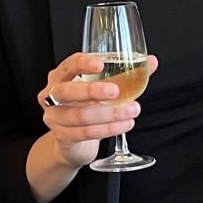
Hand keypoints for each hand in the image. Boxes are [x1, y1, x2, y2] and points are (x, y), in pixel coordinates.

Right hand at [36, 51, 158, 170]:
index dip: (83, 64)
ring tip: (132, 110)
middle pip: (67, 91)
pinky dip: (108, 129)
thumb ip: (126, 73)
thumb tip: (151, 61)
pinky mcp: (62, 136)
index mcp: (60, 76)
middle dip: (93, 90)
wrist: (71, 141)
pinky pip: (85, 133)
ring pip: (80, 115)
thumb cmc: (87, 105)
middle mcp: (51, 95)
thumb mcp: (103, 87)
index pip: (68, 65)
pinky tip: (124, 125)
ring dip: (110, 114)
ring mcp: (54, 117)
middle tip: (116, 91)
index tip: (101, 64)